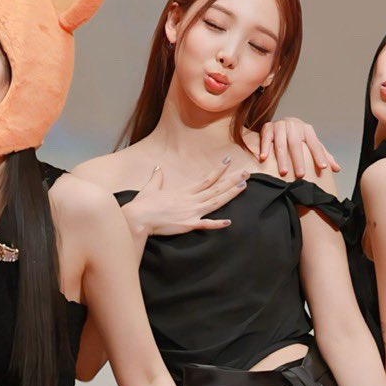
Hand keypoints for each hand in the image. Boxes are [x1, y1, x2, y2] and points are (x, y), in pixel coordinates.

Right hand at [121, 159, 247, 238]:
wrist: (138, 218)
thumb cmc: (143, 204)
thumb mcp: (151, 188)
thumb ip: (157, 178)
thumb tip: (158, 168)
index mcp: (185, 191)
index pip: (207, 179)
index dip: (219, 170)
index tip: (228, 161)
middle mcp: (192, 200)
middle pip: (217, 188)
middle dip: (232, 180)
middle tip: (246, 172)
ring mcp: (191, 212)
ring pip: (216, 201)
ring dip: (231, 194)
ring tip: (244, 186)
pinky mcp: (188, 225)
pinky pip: (206, 224)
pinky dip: (217, 224)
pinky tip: (229, 222)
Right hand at [247, 118, 340, 181]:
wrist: (282, 122)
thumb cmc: (298, 137)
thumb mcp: (311, 143)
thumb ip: (323, 155)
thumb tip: (337, 169)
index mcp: (307, 130)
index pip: (315, 144)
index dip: (319, 156)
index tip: (323, 168)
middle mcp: (294, 126)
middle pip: (296, 145)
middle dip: (298, 160)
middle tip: (301, 175)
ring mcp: (280, 126)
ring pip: (281, 144)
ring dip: (282, 158)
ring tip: (283, 172)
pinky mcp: (268, 127)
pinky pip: (266, 138)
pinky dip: (264, 148)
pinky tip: (263, 158)